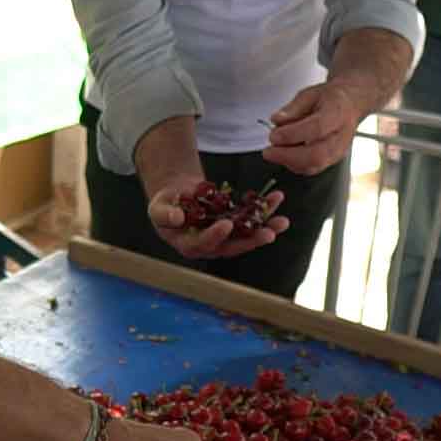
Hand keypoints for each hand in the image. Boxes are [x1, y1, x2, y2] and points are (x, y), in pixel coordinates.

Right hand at [147, 175, 289, 259]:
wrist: (177, 195)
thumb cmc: (164, 204)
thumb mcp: (157, 207)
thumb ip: (163, 214)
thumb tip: (177, 217)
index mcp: (190, 245)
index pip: (204, 244)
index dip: (215, 236)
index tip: (226, 225)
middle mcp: (211, 245)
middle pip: (233, 245)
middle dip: (252, 240)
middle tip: (269, 233)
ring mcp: (226, 236)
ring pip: (247, 234)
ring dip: (266, 227)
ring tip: (283, 221)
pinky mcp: (236, 223)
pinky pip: (251, 218)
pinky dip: (265, 209)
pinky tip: (276, 199)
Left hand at [263, 81, 362, 174]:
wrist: (349, 105)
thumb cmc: (329, 99)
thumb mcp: (310, 93)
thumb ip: (293, 108)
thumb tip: (276, 120)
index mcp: (337, 113)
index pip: (317, 128)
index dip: (293, 134)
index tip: (274, 135)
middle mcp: (341, 136)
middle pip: (317, 154)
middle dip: (288, 156)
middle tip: (269, 151)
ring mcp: (338, 151)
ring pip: (314, 165)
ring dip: (288, 162)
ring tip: (274, 151)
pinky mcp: (332, 160)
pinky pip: (312, 169)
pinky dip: (294, 165)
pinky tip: (284, 155)